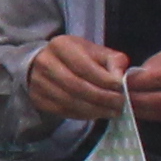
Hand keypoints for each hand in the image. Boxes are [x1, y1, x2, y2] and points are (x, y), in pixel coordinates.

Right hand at [23, 34, 138, 122]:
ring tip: (111, 112)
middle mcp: (46, 63)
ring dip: (94, 110)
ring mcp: (39, 83)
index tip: (121, 88)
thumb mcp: (94, 50)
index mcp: (61, 46)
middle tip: (120, 105)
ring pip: (69, 102)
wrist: (43, 62)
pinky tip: (96, 114)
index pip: (84, 66)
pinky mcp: (38, 99)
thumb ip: (112, 60)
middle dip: (101, 98)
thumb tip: (121, 78)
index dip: (104, 80)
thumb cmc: (75, 56)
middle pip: (76, 86)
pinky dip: (83, 115)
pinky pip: (63, 111)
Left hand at [122, 41, 160, 124]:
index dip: (137, 82)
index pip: (159, 79)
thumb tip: (138, 75)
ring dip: (143, 112)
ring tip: (128, 106)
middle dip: (136, 101)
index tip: (122, 82)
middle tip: (120, 98)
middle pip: (160, 101)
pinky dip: (156, 116)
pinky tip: (145, 111)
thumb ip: (160, 61)